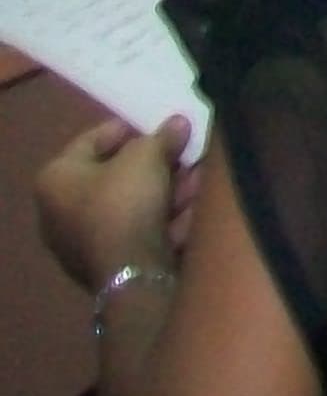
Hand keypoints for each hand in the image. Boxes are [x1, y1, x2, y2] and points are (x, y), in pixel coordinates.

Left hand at [36, 116, 190, 291]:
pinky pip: (139, 229)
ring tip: (201, 179)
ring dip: (168, 190)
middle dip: (155, 164)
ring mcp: (83, 241)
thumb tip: (177, 124)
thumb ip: (162, 137)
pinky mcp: (108, 262)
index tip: (158, 124)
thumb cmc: (126, 202)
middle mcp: (60, 211)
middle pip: (115, 176)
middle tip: (184, 152)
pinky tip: (196, 208)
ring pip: (133, 205)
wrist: (132, 272)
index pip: (90, 141)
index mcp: (56, 180)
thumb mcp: (147, 156)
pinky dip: (166, 217)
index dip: (126, 129)